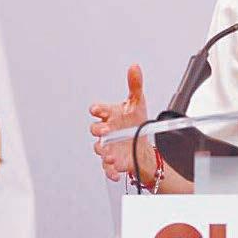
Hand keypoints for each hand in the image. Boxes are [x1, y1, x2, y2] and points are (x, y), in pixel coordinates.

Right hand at [89, 64, 151, 181]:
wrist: (141, 144)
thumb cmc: (134, 122)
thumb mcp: (137, 102)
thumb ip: (135, 84)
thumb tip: (134, 67)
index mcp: (110, 115)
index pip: (99, 110)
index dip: (97, 109)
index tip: (98, 109)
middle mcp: (107, 131)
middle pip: (96, 130)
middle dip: (98, 130)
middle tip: (105, 131)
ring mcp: (108, 146)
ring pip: (101, 149)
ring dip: (104, 151)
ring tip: (110, 154)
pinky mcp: (112, 160)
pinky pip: (108, 167)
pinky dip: (110, 170)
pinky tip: (115, 170)